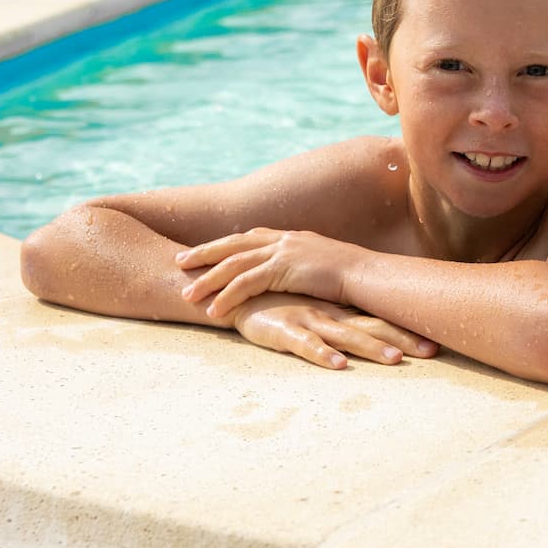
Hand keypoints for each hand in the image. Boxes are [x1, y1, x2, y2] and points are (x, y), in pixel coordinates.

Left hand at [176, 228, 356, 317]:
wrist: (367, 275)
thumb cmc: (354, 275)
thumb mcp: (325, 264)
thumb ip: (306, 266)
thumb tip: (300, 275)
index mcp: (292, 237)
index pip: (250, 238)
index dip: (225, 245)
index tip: (205, 251)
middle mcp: (284, 240)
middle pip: (234, 245)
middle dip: (204, 253)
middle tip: (179, 261)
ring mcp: (283, 252)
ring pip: (234, 264)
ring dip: (208, 279)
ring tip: (187, 294)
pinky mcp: (283, 269)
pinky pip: (246, 283)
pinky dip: (227, 296)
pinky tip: (213, 310)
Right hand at [229, 292, 438, 369]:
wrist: (232, 289)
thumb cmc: (276, 301)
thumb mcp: (311, 307)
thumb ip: (337, 315)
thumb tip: (367, 327)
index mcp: (339, 309)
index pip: (381, 318)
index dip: (409, 327)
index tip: (442, 338)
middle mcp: (330, 313)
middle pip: (373, 327)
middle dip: (403, 339)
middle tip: (434, 350)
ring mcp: (308, 319)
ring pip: (346, 336)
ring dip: (370, 349)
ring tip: (394, 361)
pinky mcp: (283, 329)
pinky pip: (305, 344)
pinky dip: (322, 354)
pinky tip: (338, 365)